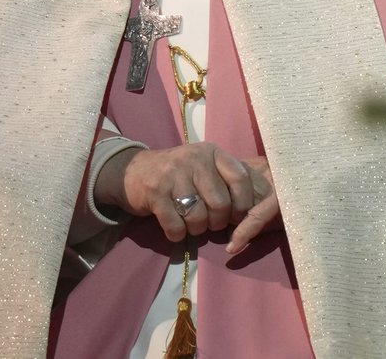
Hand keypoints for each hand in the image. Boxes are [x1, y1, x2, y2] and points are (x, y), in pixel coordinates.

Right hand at [94, 142, 277, 249]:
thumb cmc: (176, 174)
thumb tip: (254, 212)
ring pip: (198, 216)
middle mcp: (192, 159)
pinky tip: (174, 229)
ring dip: (196, 229)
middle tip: (209, 223)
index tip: (237, 216)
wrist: (131, 171)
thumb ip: (225, 180)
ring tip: (190, 224)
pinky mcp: (154, 192)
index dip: (243, 204)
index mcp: (210, 152)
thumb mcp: (202, 167)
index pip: (240, 178)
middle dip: (217, 222)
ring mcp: (171, 174)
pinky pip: (175, 225)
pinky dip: (177, 234)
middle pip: (220, 203)